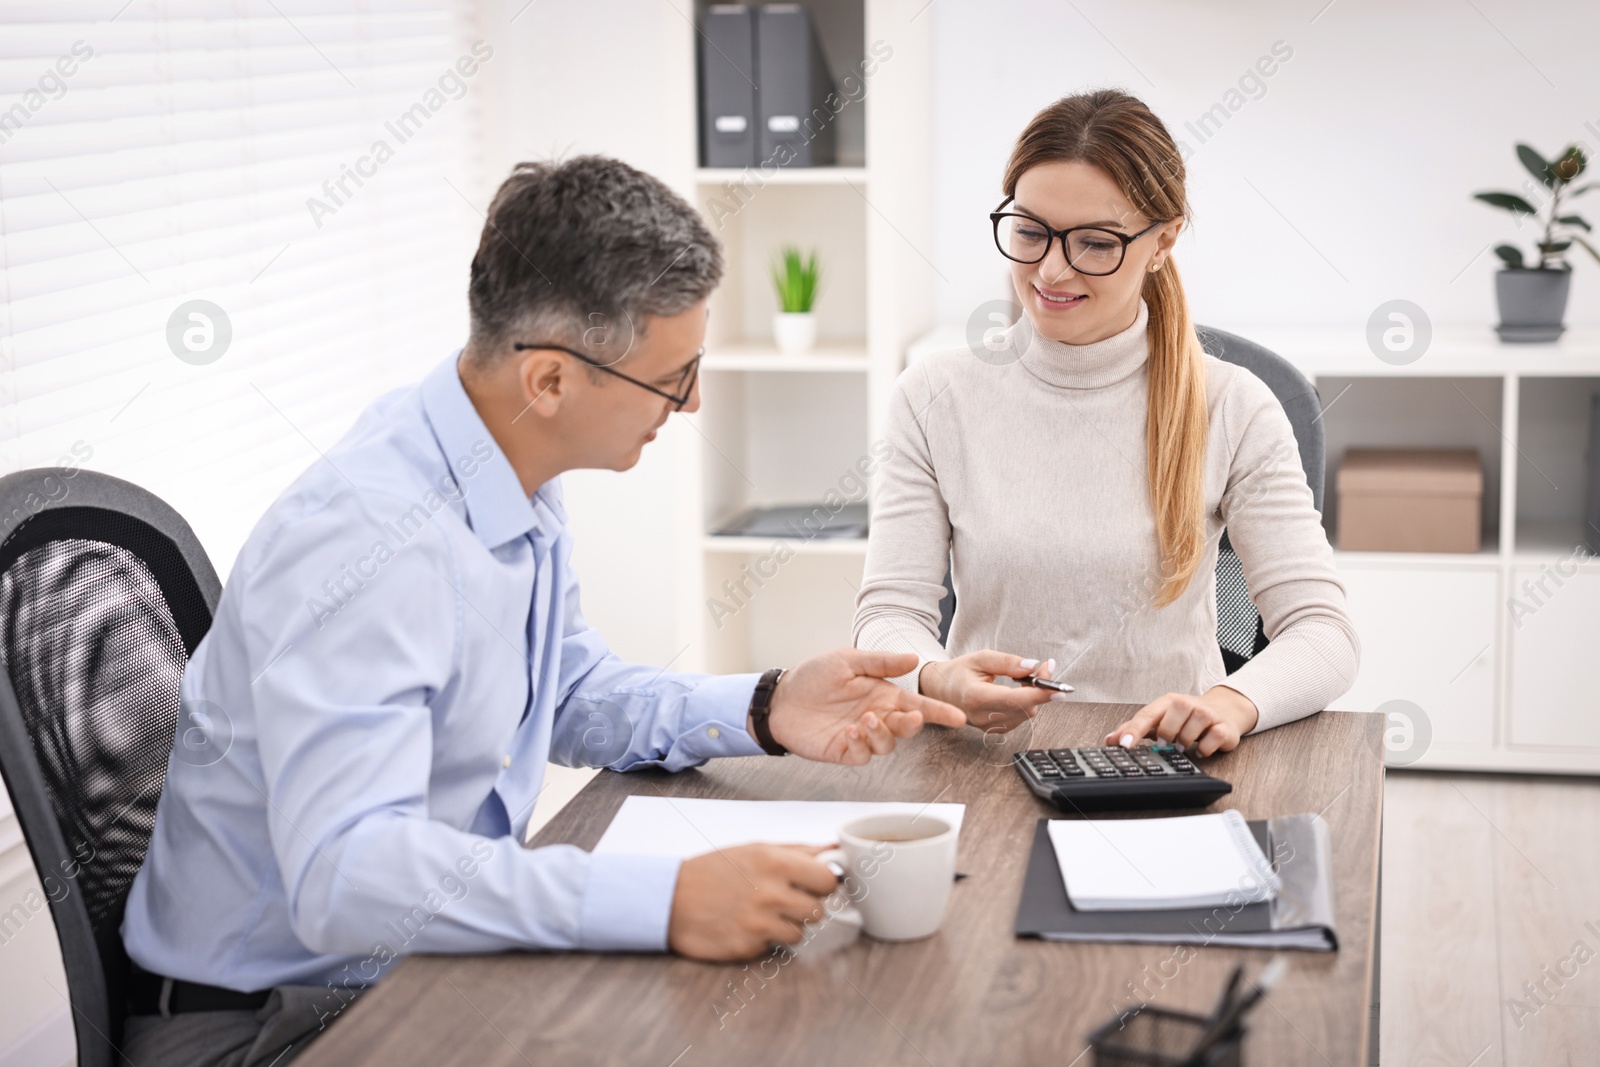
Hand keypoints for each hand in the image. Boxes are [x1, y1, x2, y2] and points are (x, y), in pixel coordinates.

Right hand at [667, 843, 838, 960]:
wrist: (670, 900)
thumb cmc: (713, 871)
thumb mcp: (754, 849)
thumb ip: (797, 851)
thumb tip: (833, 851)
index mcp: (774, 862)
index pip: (827, 880)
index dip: (821, 884)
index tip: (811, 884)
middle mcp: (770, 893)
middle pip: (818, 911)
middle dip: (805, 907)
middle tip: (783, 900)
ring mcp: (759, 923)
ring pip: (801, 932)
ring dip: (787, 925)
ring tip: (762, 913)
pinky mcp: (749, 947)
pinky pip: (776, 947)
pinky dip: (766, 939)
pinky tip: (747, 926)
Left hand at [760, 649, 965, 764]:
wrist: (781, 699)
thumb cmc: (814, 677)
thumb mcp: (847, 660)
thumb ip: (880, 663)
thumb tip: (913, 658)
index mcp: (883, 695)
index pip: (917, 705)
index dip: (939, 712)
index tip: (958, 717)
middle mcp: (877, 716)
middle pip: (907, 728)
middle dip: (912, 724)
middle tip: (907, 716)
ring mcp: (862, 736)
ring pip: (888, 745)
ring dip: (882, 734)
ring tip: (865, 720)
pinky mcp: (844, 751)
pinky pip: (863, 755)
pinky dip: (861, 745)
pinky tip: (848, 731)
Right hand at [917, 651, 1062, 733]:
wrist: (940, 690)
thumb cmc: (958, 672)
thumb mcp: (980, 658)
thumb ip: (1007, 662)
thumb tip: (1032, 666)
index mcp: (975, 697)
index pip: (1014, 700)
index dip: (1039, 694)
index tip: (1057, 688)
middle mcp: (982, 716)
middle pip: (1025, 708)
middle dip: (1040, 689)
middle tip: (1044, 668)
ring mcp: (988, 726)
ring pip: (1025, 714)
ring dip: (1034, 696)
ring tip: (1026, 678)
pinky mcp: (994, 730)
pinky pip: (1020, 718)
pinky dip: (1026, 704)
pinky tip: (1019, 691)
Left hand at [1104, 685, 1259, 756]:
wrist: (1223, 712)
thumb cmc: (1185, 718)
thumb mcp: (1160, 720)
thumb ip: (1134, 729)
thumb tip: (1111, 740)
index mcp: (1168, 702)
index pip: (1148, 713)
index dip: (1134, 729)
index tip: (1123, 745)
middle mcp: (1188, 705)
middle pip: (1176, 710)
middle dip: (1167, 730)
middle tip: (1163, 744)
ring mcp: (1208, 715)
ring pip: (1196, 722)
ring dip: (1186, 740)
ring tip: (1182, 747)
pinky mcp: (1224, 728)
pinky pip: (1215, 736)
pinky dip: (1205, 747)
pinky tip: (1200, 750)